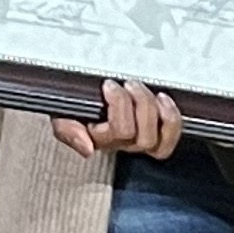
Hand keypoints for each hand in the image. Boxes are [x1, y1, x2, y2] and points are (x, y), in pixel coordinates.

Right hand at [53, 79, 182, 160]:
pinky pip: (170, 137)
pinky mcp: (157, 134)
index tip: (109, 85)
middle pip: (142, 137)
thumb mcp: (62, 113)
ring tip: (142, 90)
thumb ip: (67, 130)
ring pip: (157, 139)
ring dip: (153, 110)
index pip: (119, 132)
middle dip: (139, 104)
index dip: (120, 106)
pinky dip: (171, 119)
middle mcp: (122, 144)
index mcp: (100, 139)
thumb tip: (87, 148)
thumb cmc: (75, 104)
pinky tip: (163, 101)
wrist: (81, 96)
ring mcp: (140, 140)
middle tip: (128, 84)